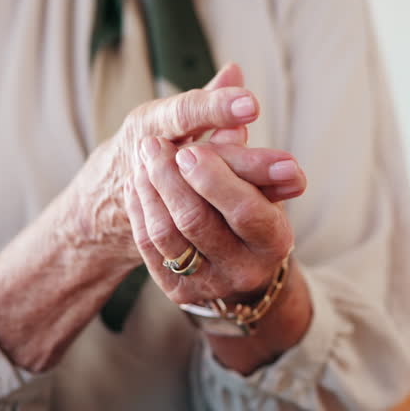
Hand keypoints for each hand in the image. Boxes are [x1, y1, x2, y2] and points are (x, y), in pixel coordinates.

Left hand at [124, 136, 302, 305]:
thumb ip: (245, 155)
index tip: (189, 149)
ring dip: (149, 190)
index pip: (245, 210)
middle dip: (170, 178)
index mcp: (274, 240)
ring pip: (166, 234)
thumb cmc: (252, 209)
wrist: (241, 264)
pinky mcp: (179, 291)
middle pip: (197, 221)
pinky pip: (149, 246)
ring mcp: (210, 284)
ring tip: (142, 159)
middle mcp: (245, 270)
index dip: (214, 180)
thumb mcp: (259, 184)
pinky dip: (139, 209)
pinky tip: (135, 183)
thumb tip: (234, 119)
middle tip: (152, 144)